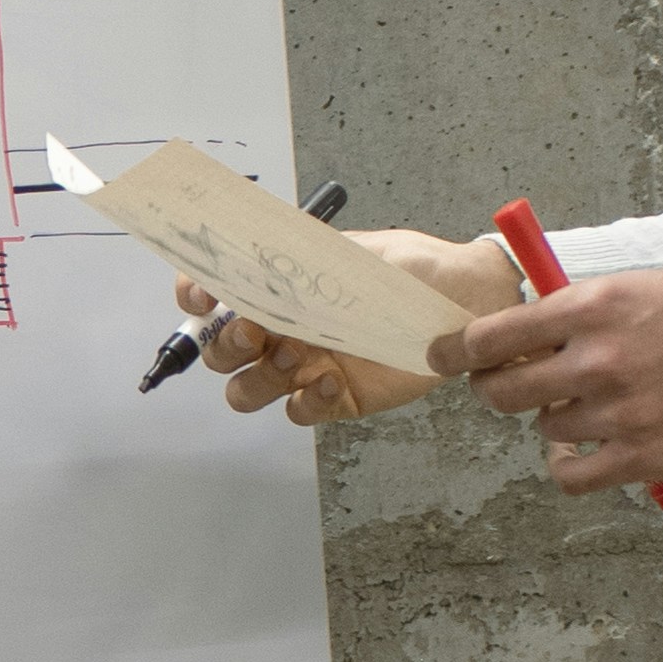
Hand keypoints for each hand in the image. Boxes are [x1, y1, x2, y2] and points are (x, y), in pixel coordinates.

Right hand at [183, 229, 522, 426]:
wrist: (468, 304)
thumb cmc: (415, 269)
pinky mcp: (334, 398)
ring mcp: (306, 366)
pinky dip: (305, 401)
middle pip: (219, 352)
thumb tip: (254, 252)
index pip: (213, 292)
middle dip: (226, 344)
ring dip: (261, 377)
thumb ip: (303, 256)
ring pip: (246, 390)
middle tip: (256, 332)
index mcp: (280, 286)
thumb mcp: (357, 249)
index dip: (194, 296)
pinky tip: (332, 381)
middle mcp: (284, 328)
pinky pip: (296, 412)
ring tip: (302, 357)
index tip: (202, 296)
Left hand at [443, 264, 662, 493]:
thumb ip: (570, 311)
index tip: (443, 356)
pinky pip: (572, 477)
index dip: (456, 351)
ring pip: (544, 430)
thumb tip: (513, 335)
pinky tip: (582, 449)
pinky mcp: (643, 456)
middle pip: (502, 393)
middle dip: (494, 388)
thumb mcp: (630, 286)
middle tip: (506, 383)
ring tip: (592, 401)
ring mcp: (620, 413)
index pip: (492, 337)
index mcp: (591, 309)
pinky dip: (569, 466)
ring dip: (555, 419)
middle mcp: (599, 362)